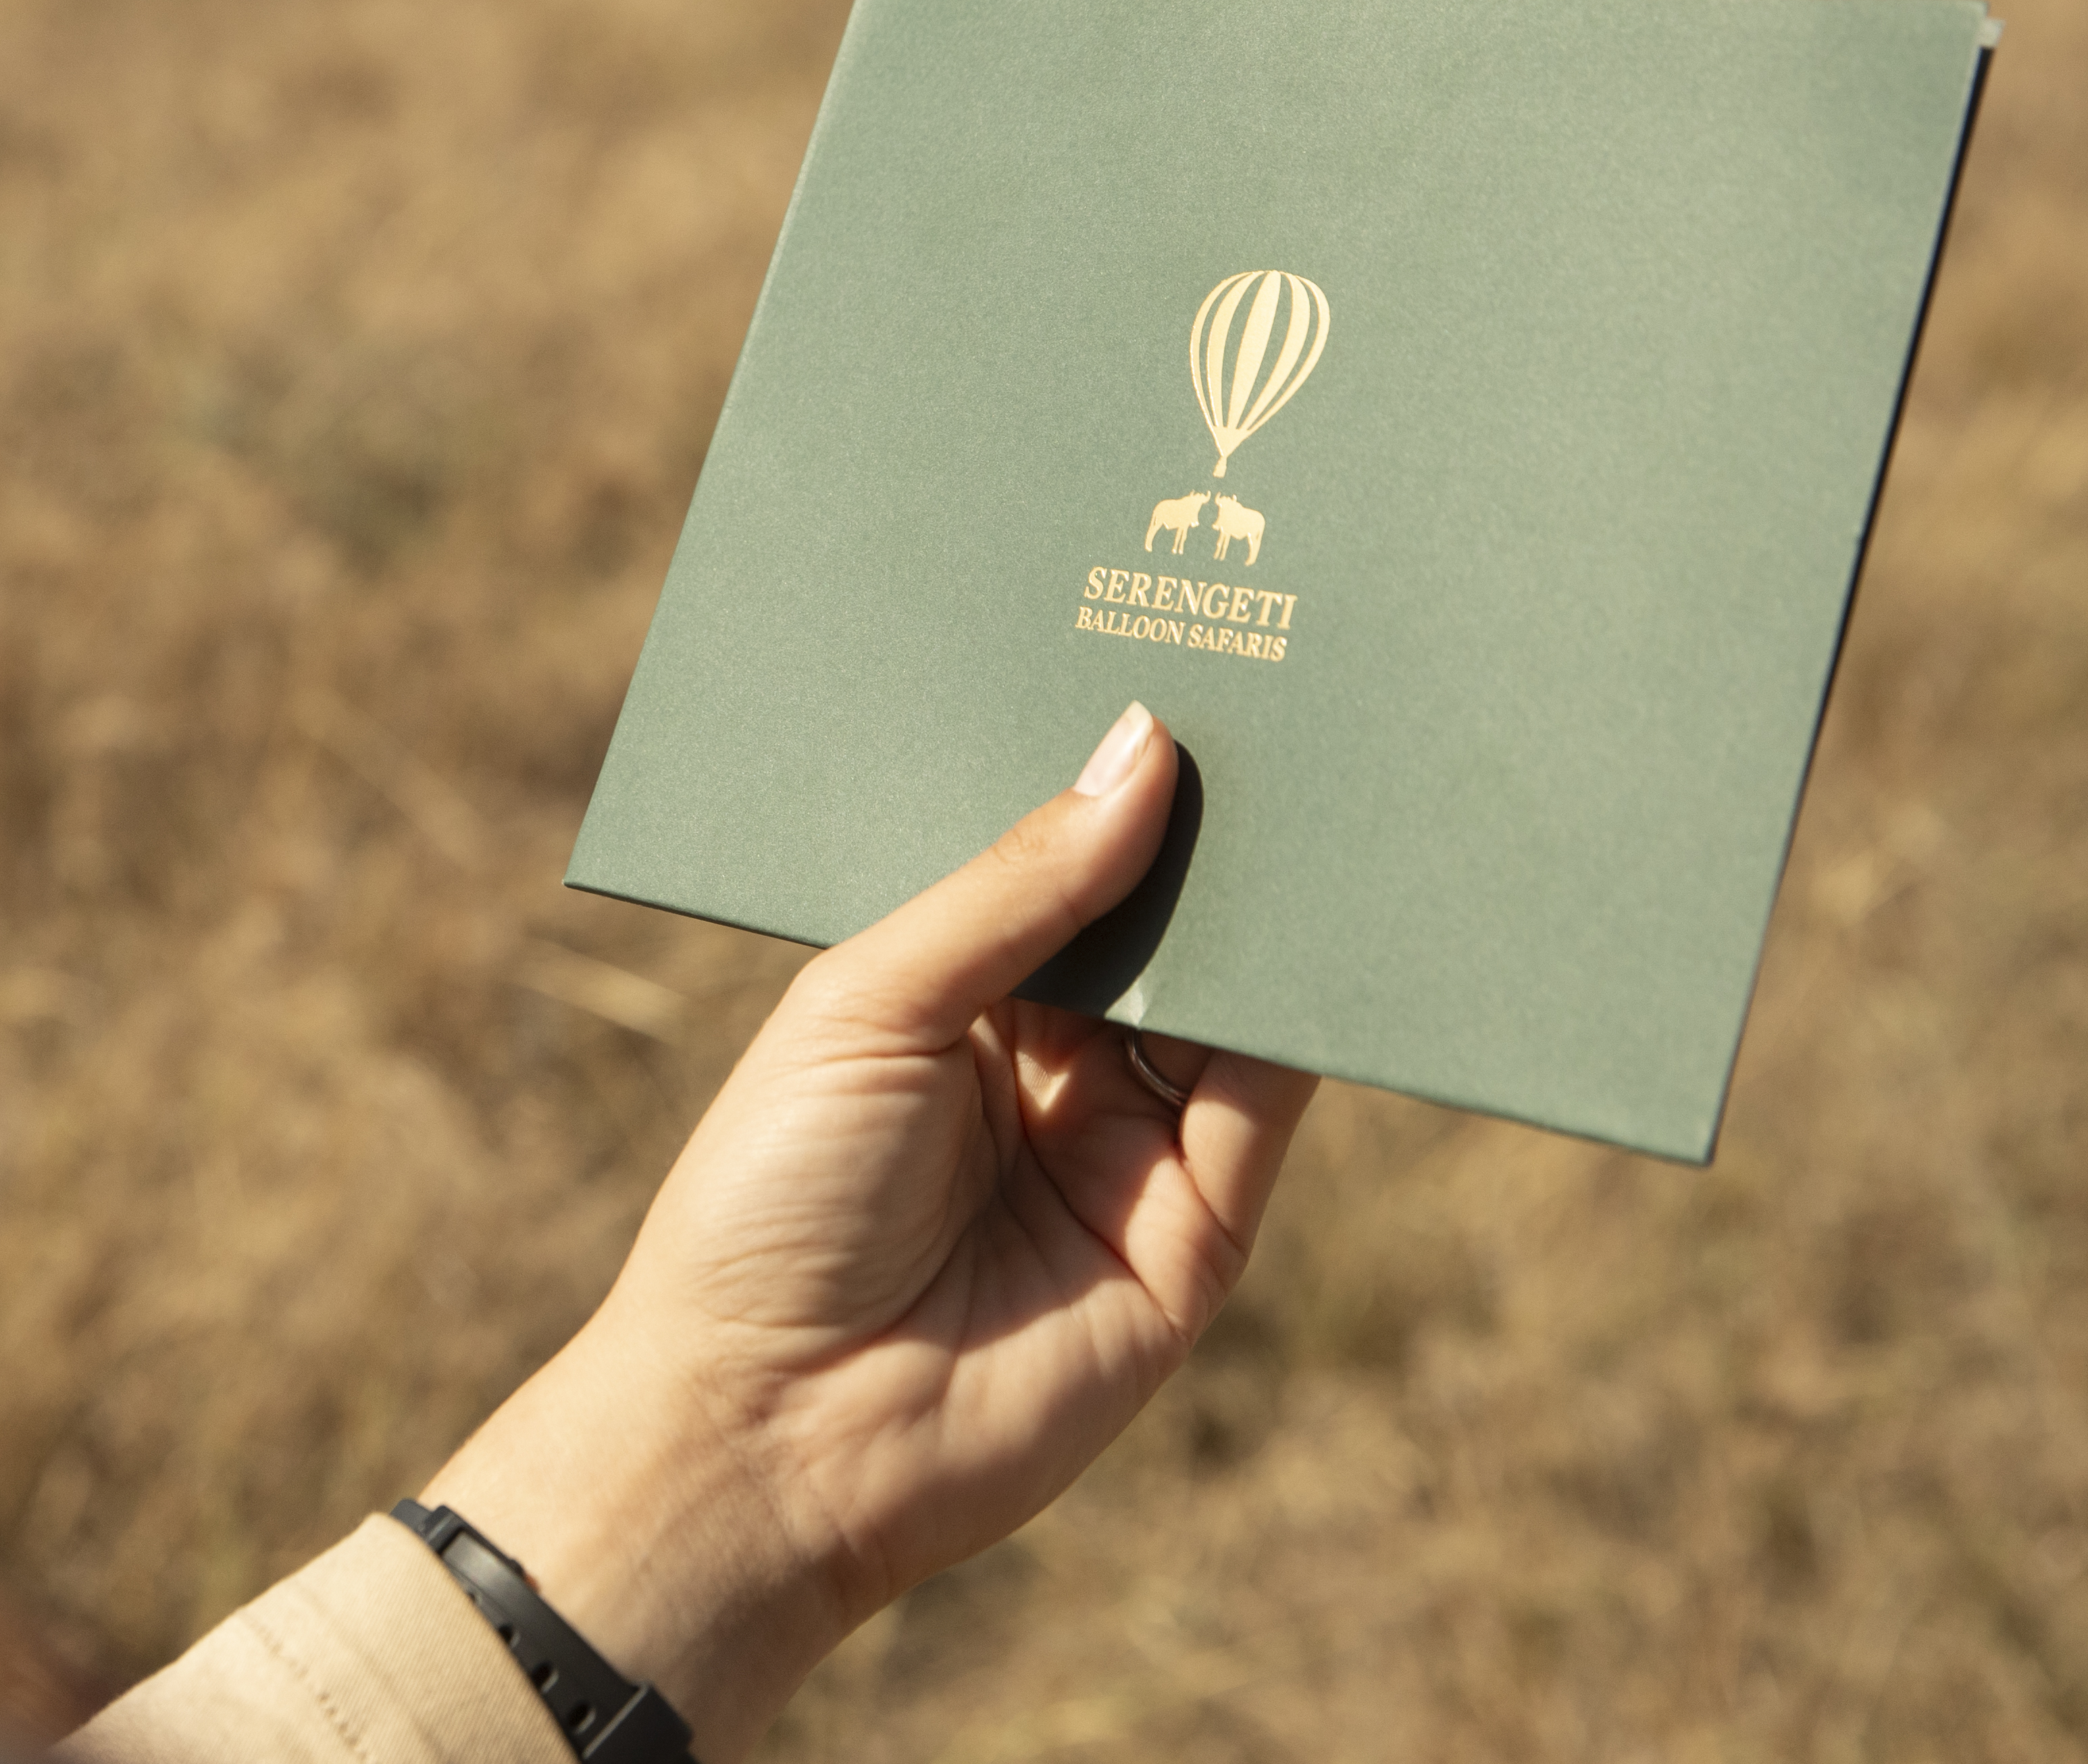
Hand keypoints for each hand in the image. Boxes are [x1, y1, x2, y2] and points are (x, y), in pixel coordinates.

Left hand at [424, 703, 1316, 1760]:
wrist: (766, 1431)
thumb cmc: (767, 1203)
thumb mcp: (871, 1002)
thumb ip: (1016, 887)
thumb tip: (1143, 745)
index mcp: (948, 999)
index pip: (1056, 867)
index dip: (1108, 779)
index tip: (1170, 657)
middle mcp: (1045, 1065)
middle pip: (1156, 925)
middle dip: (1209, 826)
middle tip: (1272, 688)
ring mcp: (1126, 1151)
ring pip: (1228, 1002)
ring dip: (1269, 902)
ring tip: (1315, 773)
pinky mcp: (1194, 1240)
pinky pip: (1265, 1106)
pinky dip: (1301, 1017)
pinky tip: (1321, 918)